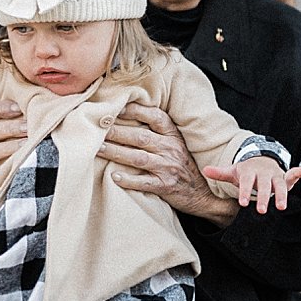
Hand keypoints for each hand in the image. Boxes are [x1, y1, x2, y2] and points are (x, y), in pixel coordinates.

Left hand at [98, 102, 238, 226]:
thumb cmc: (184, 165)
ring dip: (116, 152)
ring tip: (98, 148)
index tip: (116, 107)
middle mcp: (171, 149)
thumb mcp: (177, 143)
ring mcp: (168, 167)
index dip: (135, 110)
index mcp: (173, 135)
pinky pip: (144, 182)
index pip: (155, 117)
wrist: (203, 193)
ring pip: (138, 158)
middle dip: (116, 132)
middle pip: (140, 137)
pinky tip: (114, 176)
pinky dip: (129, 180)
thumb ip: (159, 132)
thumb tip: (129, 116)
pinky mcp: (165, 186)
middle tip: (97, 128)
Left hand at [203, 157, 300, 213]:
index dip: (245, 192)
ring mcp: (275, 174)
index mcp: (250, 171)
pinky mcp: (285, 175)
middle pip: (264, 185)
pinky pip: (294, 173)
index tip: (243, 204)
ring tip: (281, 207)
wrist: (260, 159)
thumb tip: (205, 170)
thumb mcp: (234, 172)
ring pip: (280, 183)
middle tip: (261, 211)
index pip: (247, 182)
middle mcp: (264, 172)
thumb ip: (220, 173)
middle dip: (264, 197)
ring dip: (282, 194)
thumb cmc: (246, 171)